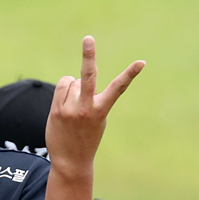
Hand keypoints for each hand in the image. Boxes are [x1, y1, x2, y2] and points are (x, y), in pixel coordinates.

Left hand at [44, 36, 143, 173]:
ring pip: (71, 81)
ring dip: (73, 87)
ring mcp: (69, 109)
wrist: (70, 161)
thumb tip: (74, 81)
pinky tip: (66, 103)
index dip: (130, 74)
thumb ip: (90, 99)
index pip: (118, 88)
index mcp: (101, 110)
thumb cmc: (87, 137)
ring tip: (74, 105)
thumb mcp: (97, 119)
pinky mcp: (56, 111)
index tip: (141, 62)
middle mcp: (85, 108)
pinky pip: (62, 87)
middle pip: (87, 76)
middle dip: (89, 55)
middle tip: (88, 38)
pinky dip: (65, 89)